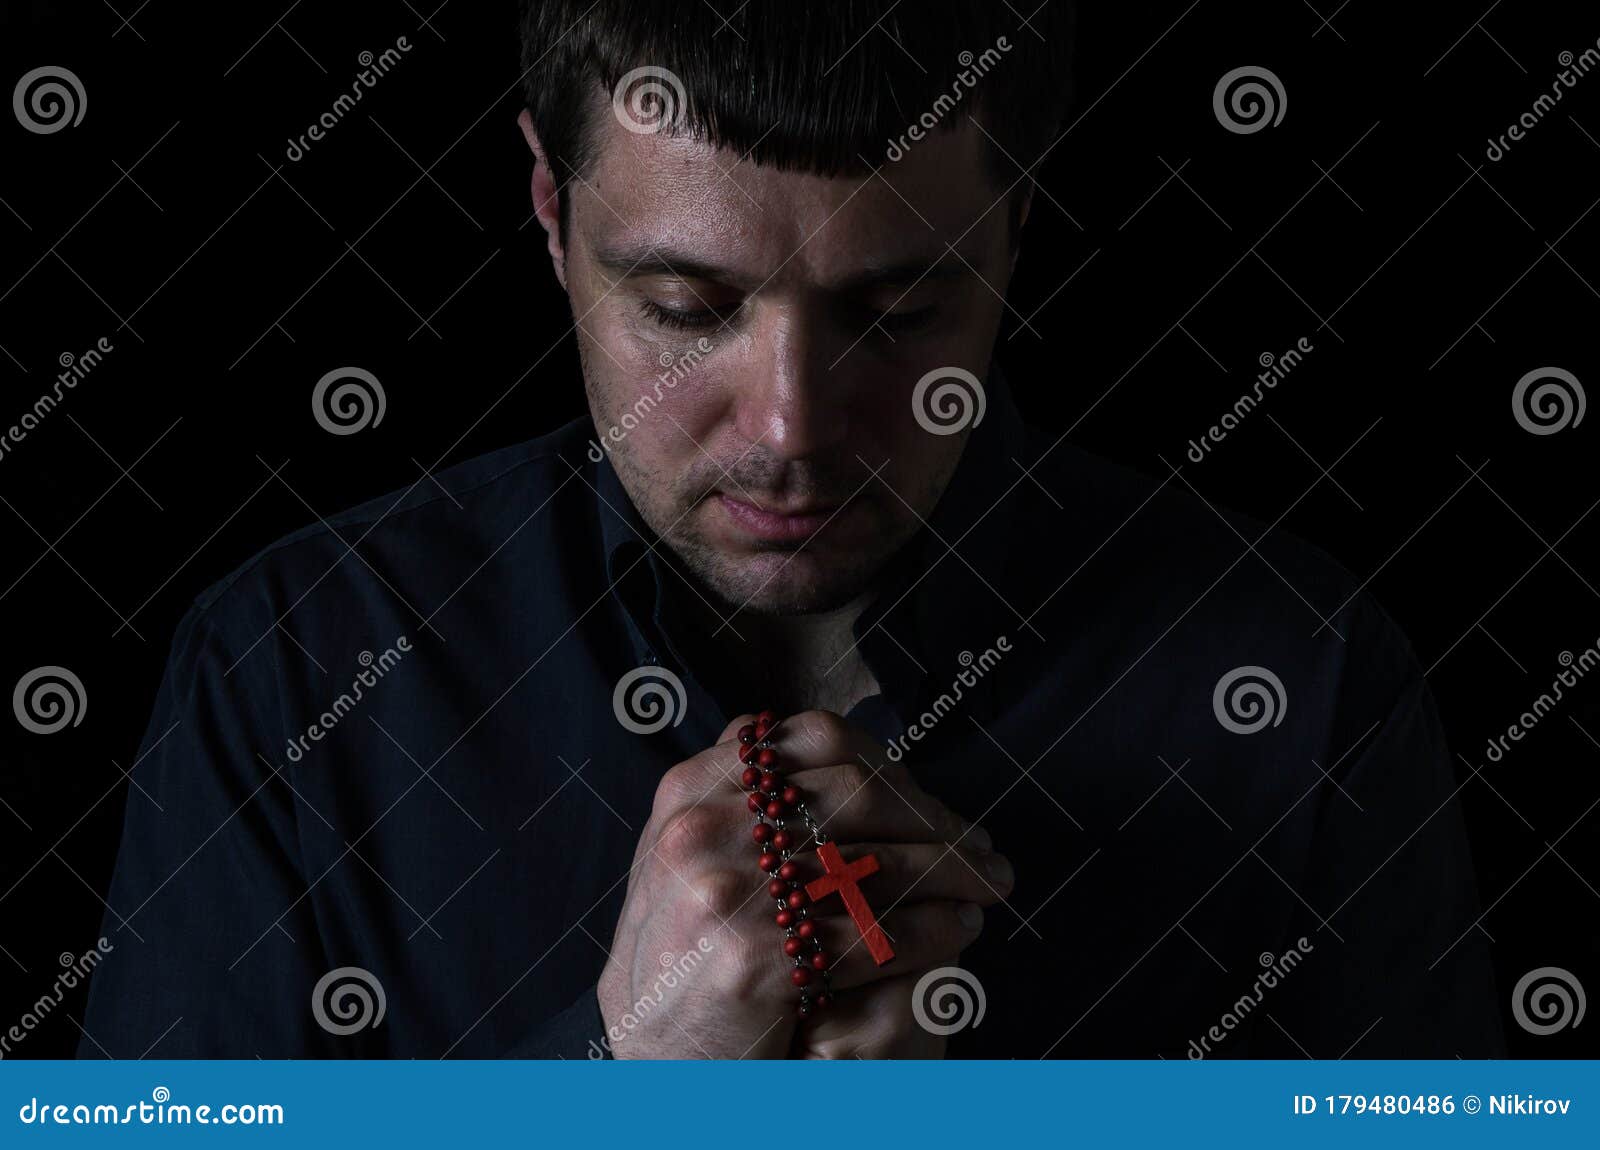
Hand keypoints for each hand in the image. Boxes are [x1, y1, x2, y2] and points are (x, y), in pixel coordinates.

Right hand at [597, 709, 1010, 1058]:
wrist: (651, 1064)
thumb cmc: (679, 964)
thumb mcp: (682, 858)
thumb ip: (735, 799)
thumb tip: (802, 740)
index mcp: (691, 790)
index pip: (816, 740)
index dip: (891, 765)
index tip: (927, 799)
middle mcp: (703, 828)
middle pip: (859, 794)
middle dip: (935, 820)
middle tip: (980, 846)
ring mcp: (727, 891)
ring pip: (878, 862)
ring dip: (952, 871)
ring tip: (988, 885)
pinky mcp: (758, 959)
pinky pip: (877, 933)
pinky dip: (935, 928)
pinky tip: (960, 929)